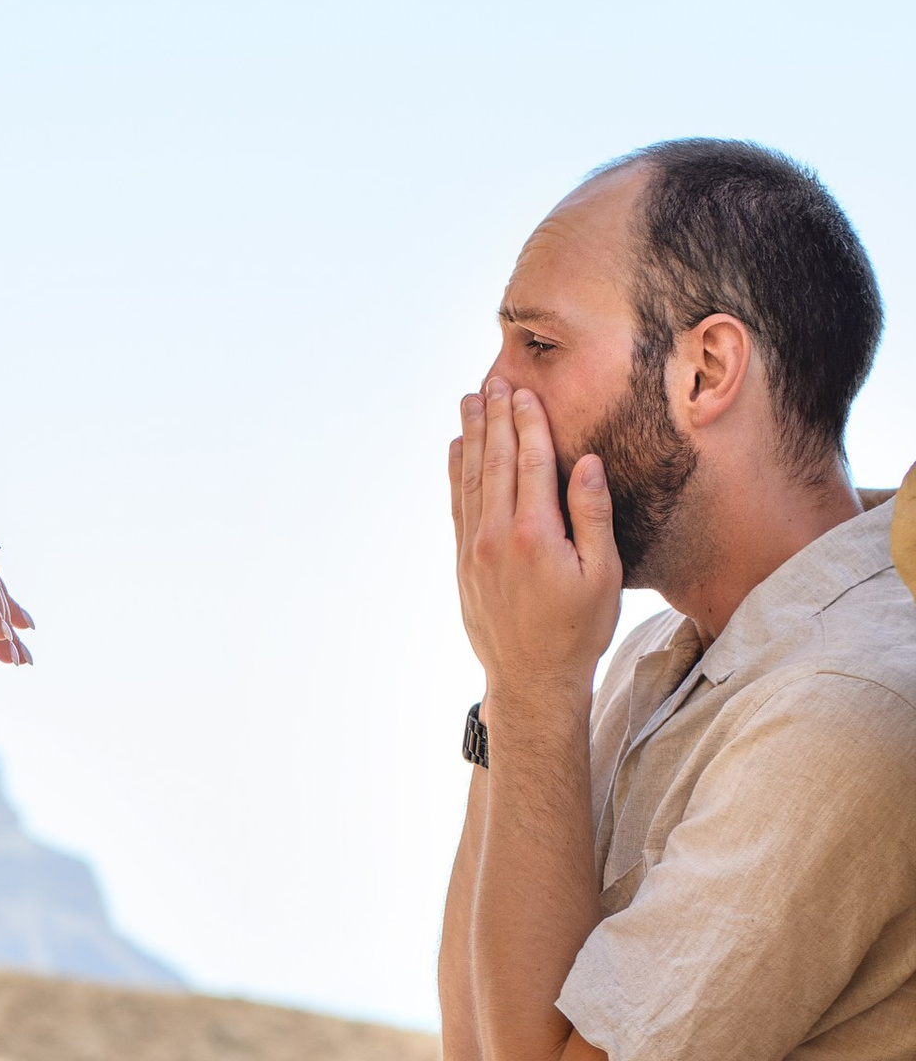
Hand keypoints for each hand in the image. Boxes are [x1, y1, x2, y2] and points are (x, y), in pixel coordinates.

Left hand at [450, 378, 620, 713]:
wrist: (532, 679)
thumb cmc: (579, 629)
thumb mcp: (603, 575)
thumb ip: (592, 515)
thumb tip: (586, 463)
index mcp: (537, 534)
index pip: (532, 463)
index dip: (528, 423)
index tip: (524, 392)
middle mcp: (498, 537)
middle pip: (497, 462)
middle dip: (496, 419)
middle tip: (492, 381)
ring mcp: (475, 550)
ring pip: (472, 480)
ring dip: (472, 437)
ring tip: (470, 402)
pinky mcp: (464, 564)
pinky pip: (458, 507)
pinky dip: (456, 474)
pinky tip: (456, 450)